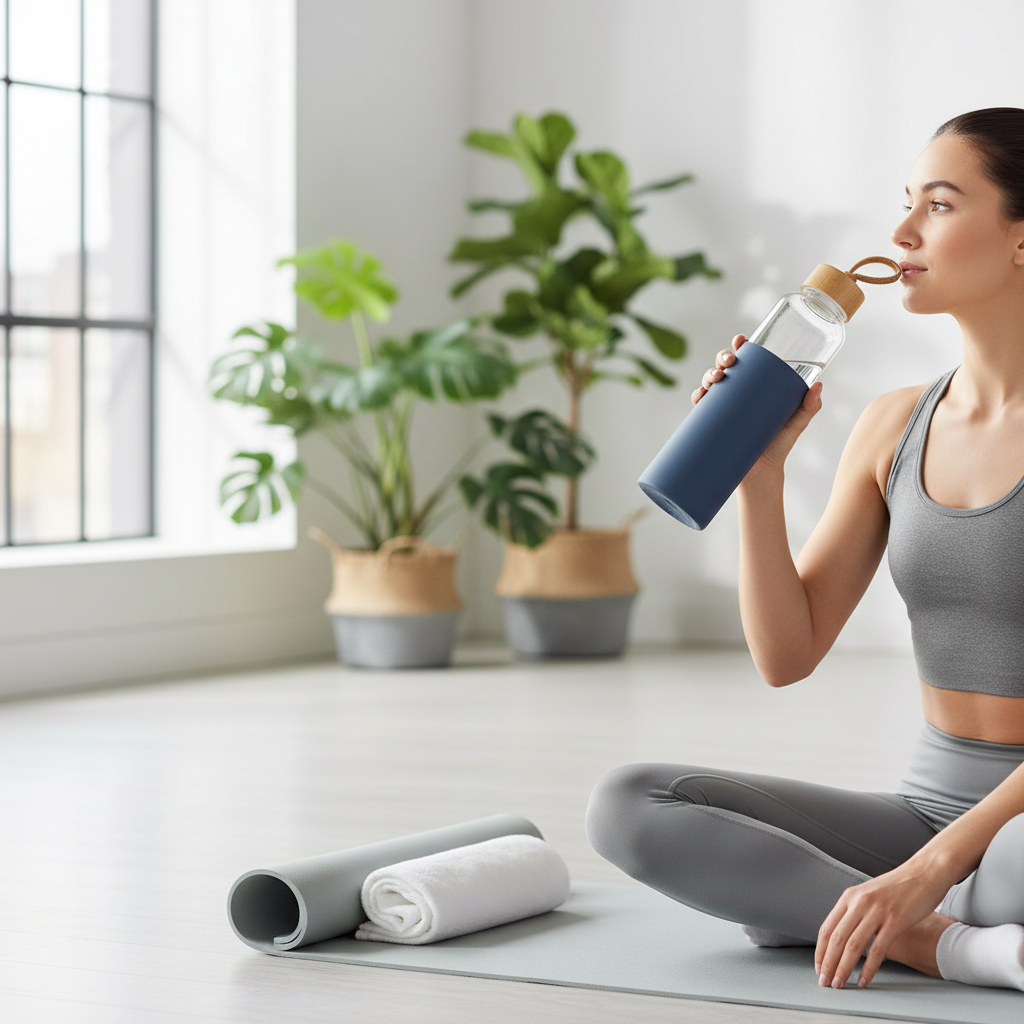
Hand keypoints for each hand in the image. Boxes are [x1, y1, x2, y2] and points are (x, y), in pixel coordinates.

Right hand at [692, 335, 823, 477]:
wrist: (762, 473)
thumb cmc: (779, 445)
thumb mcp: (797, 423)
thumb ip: (809, 406)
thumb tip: (818, 386)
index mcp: (756, 386)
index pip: (747, 360)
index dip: (740, 346)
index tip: (741, 340)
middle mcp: (737, 393)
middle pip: (725, 366)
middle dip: (722, 357)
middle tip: (729, 362)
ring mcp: (723, 407)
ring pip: (710, 382)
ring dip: (709, 374)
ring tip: (716, 378)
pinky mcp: (712, 423)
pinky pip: (701, 406)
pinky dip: (698, 396)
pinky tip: (700, 395)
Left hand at [815, 861, 950, 989]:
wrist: (924, 872)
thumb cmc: (899, 887)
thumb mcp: (869, 894)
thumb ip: (856, 911)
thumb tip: (845, 933)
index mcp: (849, 896)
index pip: (827, 928)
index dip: (820, 950)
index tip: (818, 967)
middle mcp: (859, 902)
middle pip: (836, 938)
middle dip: (828, 963)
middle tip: (824, 982)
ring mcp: (876, 911)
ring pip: (853, 945)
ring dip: (843, 968)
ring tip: (839, 984)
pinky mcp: (895, 921)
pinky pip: (877, 949)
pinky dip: (868, 968)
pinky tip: (863, 980)